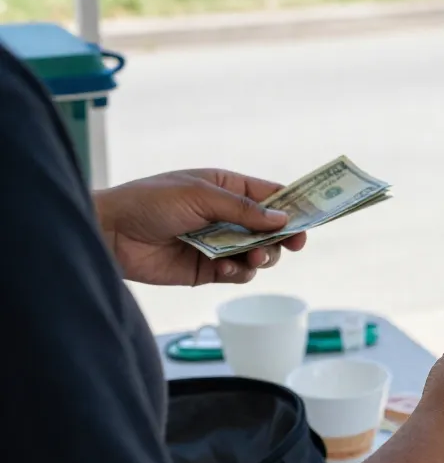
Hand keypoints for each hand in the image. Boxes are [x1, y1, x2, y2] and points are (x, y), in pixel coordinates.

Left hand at [93, 169, 307, 285]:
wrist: (110, 234)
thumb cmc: (150, 202)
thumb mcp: (201, 195)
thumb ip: (243, 210)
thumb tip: (283, 219)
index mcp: (227, 188)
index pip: (271, 196)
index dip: (294, 206)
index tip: (314, 217)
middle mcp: (227, 216)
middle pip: (272, 229)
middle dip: (283, 236)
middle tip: (294, 244)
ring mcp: (219, 244)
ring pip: (260, 254)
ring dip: (262, 256)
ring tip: (251, 257)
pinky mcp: (208, 270)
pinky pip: (237, 274)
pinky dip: (238, 273)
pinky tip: (225, 269)